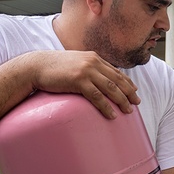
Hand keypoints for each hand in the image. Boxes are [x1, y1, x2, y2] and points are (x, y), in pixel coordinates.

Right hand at [15, 50, 140, 118]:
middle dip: (129, 92)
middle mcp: (93, 62)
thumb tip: (96, 81)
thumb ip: (87, 69)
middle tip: (137, 103)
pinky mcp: (78, 80)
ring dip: (121, 100)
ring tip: (128, 110)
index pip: (116, 71)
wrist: (36, 66)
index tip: (134, 91)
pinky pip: (97, 96)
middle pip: (117, 79)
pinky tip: (112, 114)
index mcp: (94, 58)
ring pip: (110, 87)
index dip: (127, 82)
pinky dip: (106, 106)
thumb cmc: (54, 68)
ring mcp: (86, 71)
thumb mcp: (75, 64)